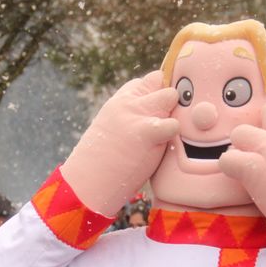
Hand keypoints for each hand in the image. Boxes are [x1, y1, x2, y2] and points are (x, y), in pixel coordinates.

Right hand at [61, 70, 178, 215]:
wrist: (87, 184)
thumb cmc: (103, 164)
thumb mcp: (113, 130)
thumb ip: (133, 118)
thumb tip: (158, 118)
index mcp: (118, 101)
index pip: (147, 82)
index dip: (158, 96)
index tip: (159, 114)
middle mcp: (128, 102)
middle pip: (161, 82)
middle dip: (169, 100)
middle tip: (168, 124)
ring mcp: (137, 114)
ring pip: (170, 95)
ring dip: (176, 113)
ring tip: (170, 135)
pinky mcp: (148, 131)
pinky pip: (174, 123)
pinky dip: (177, 135)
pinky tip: (170, 147)